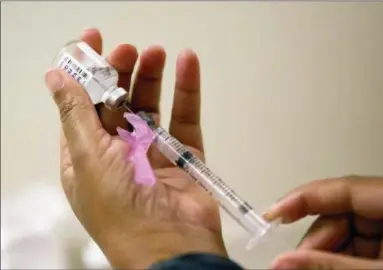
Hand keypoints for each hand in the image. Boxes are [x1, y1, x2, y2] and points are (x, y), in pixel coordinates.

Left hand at [45, 28, 225, 268]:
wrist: (171, 245)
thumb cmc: (120, 208)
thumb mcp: (89, 158)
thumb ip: (75, 114)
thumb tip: (54, 77)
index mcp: (87, 156)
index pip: (82, 106)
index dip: (85, 74)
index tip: (93, 41)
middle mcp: (117, 153)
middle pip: (117, 103)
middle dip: (121, 74)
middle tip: (129, 50)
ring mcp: (152, 153)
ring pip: (151, 107)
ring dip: (152, 78)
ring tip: (156, 52)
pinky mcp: (183, 155)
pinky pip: (184, 118)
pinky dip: (187, 91)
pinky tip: (188, 64)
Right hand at [264, 176, 382, 269]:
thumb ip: (331, 268)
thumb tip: (286, 262)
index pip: (345, 188)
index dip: (304, 198)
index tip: (275, 213)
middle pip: (343, 214)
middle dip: (316, 240)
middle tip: (293, 264)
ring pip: (347, 234)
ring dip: (325, 254)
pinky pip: (359, 249)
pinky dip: (340, 262)